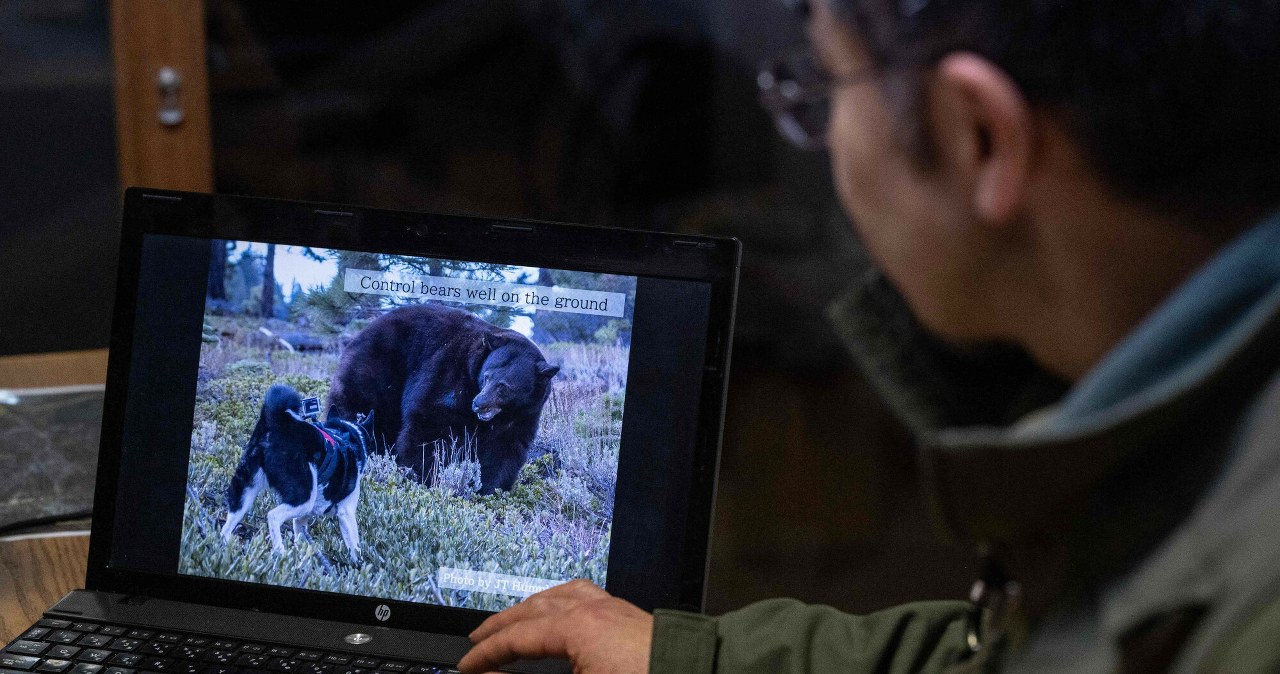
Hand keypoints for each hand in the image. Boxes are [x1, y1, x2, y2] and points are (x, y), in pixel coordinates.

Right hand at [457, 579, 652, 673]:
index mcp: (578, 627)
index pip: (517, 637)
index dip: (487, 653)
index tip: (467, 667)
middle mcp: (596, 609)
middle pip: (535, 608)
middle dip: (503, 624)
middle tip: (478, 640)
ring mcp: (617, 610)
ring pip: (562, 594)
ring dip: (532, 607)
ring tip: (515, 619)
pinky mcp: (634, 619)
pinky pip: (588, 596)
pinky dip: (564, 600)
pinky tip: (565, 611)